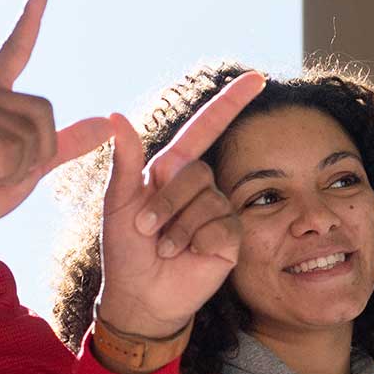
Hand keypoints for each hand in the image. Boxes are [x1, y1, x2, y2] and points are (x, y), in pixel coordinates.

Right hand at [0, 0, 115, 258]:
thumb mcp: (31, 166)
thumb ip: (65, 144)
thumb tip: (106, 124)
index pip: (16, 49)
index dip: (30, 17)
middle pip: (45, 112)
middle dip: (36, 154)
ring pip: (34, 133)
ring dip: (19, 167)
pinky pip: (16, 148)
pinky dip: (6, 172)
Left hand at [93, 72, 267, 336]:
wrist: (139, 295)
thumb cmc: (125, 249)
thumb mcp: (117, 203)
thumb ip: (124, 160)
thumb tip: (116, 115)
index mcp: (171, 171)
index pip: (206, 128)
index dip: (231, 103)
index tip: (257, 78)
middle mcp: (198, 187)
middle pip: (196, 172)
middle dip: (166, 202)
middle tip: (145, 229)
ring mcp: (217, 212)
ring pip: (208, 201)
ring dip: (178, 228)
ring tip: (165, 248)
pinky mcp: (230, 238)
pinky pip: (221, 227)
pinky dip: (198, 242)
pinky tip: (188, 255)